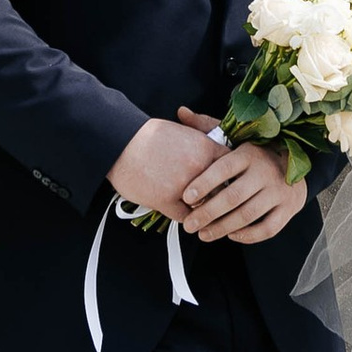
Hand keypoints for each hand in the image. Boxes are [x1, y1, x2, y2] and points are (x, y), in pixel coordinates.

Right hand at [107, 113, 223, 223]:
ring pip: (205, 207)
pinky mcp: (166, 201)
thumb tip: (213, 159)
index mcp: (205, 148)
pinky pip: (185, 217)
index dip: (230, 177)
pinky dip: (186, 219)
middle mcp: (198, 167)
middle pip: (222, 190)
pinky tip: (185, 216)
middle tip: (221, 203)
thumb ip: (201, 147)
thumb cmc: (148, 136)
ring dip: (203, 210)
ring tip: (205, 214)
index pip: (231, 168)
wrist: (120, 142)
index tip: (231, 184)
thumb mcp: (183, 133)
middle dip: (220, 197)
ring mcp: (183, 186)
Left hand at [178, 121, 308, 246]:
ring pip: (247, 215)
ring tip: (203, 234)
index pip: (224, 169)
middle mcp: (265, 171)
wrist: (296, 162)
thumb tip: (181, 113)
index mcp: (249, 153)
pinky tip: (231, 235)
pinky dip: (248, 236)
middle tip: (189, 225)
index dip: (204, 184)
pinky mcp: (288, 209)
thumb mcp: (233, 137)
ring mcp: (279, 191)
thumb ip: (206, 128)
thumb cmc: (254, 154)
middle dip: (207, 213)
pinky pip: (267, 228)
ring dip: (222, 228)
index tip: (185, 198)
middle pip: (233, 197)